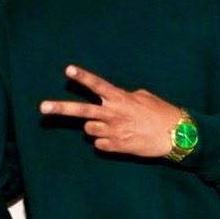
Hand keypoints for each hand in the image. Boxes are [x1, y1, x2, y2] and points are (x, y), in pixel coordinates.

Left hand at [40, 65, 181, 156]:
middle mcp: (113, 114)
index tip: (68, 70)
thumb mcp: (144, 97)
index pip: (98, 85)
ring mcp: (113, 132)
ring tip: (112, 125)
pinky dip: (105, 141)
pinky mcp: (116, 147)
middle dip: (60, 109)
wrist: (177, 137)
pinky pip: (99, 144)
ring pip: (88, 130)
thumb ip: (125, 96)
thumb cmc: (162, 113)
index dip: (83, 77)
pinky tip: (120, 138)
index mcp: (120, 98)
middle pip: (81, 111)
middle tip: (42, 108)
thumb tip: (115, 98)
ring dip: (95, 127)